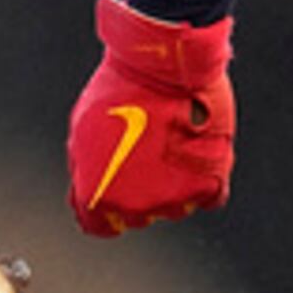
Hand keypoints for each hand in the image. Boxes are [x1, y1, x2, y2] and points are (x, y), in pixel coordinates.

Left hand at [65, 0, 233, 235]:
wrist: (164, 65)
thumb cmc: (120, 90)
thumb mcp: (83, 130)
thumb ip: (85, 168)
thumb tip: (86, 187)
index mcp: (98, 194)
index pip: (97, 227)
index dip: (104, 212)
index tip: (113, 197)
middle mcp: (135, 204)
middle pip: (137, 217)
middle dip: (139, 192)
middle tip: (146, 155)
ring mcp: (174, 198)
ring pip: (174, 208)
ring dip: (173, 184)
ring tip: (172, 144)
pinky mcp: (209, 184)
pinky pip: (208, 198)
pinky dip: (204, 180)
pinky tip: (196, 153)